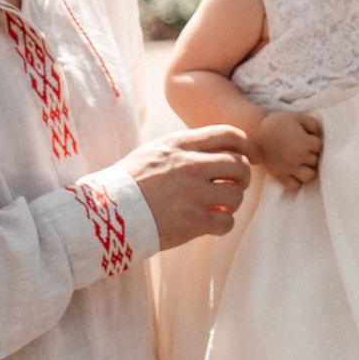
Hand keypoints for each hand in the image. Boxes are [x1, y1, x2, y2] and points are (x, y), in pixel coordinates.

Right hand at [120, 125, 254, 249]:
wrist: (106, 210)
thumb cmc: (130, 182)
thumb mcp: (156, 150)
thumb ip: (186, 147)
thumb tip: (218, 149)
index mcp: (181, 144)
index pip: (230, 135)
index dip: (248, 146)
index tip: (252, 157)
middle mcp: (190, 165)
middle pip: (239, 165)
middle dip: (242, 178)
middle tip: (233, 187)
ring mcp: (193, 193)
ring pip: (237, 195)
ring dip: (232, 203)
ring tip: (218, 207)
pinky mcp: (193, 221)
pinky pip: (227, 222)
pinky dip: (222, 224)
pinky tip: (210, 223)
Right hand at [253, 112, 323, 191]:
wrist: (256, 131)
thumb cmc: (278, 122)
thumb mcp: (297, 117)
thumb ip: (313, 124)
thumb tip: (319, 136)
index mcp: (304, 143)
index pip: (319, 146)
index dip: (313, 140)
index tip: (304, 137)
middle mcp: (298, 157)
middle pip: (315, 160)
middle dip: (310, 154)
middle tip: (301, 148)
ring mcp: (289, 168)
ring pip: (309, 176)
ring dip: (308, 169)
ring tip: (302, 163)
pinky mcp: (279, 175)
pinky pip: (294, 185)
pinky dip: (297, 180)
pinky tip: (294, 171)